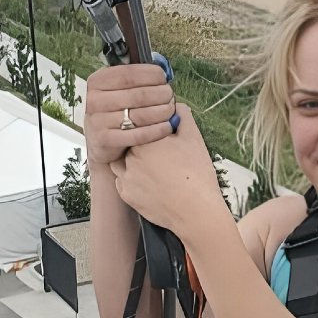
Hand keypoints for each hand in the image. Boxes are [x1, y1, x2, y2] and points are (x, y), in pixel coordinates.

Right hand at [84, 63, 177, 166]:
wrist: (100, 144)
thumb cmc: (115, 112)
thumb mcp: (117, 91)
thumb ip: (136, 78)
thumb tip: (162, 66)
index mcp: (97, 81)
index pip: (129, 74)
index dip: (152, 75)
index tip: (165, 78)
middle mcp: (95, 100)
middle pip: (139, 95)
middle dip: (161, 94)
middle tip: (171, 97)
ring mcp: (98, 121)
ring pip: (140, 115)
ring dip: (162, 112)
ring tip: (170, 110)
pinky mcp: (105, 140)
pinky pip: (139, 134)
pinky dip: (157, 130)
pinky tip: (167, 127)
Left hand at [109, 105, 226, 238]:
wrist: (195, 211)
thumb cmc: (196, 174)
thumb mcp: (193, 138)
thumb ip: (182, 116)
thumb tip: (175, 105)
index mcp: (144, 138)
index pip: (138, 125)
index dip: (149, 129)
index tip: (161, 137)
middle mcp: (129, 156)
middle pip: (128, 142)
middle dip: (140, 145)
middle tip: (160, 154)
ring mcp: (125, 177)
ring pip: (121, 161)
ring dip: (132, 161)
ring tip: (152, 168)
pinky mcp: (126, 195)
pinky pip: (122, 182)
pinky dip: (132, 180)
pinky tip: (149, 182)